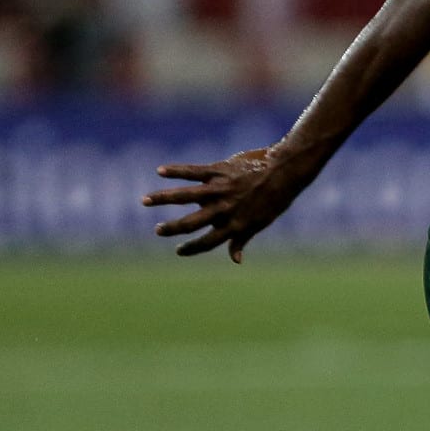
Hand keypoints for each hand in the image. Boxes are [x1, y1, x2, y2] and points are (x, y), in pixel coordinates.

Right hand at [141, 145, 307, 261]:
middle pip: (191, 223)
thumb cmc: (274, 198)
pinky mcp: (219, 170)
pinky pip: (193, 171)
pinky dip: (175, 171)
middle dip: (171, 228)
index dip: (192, 249)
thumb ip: (242, 239)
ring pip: (185, 196)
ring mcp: (220, 189)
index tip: (179, 251)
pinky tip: (159, 171)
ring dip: (162, 198)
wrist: (285, 170)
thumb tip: (235, 260)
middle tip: (157, 230)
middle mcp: (224, 208)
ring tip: (144, 201)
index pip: (208, 242)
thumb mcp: (260, 222)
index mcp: (235, 224)